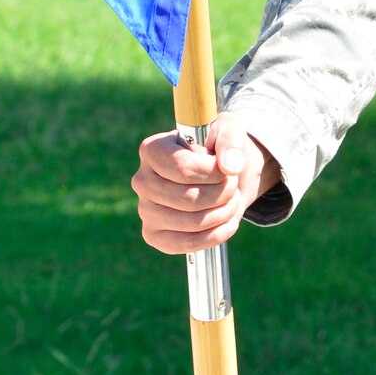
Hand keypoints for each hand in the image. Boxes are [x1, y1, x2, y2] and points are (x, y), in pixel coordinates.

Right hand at [132, 114, 280, 254]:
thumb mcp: (228, 130)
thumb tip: (230, 167)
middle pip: (189, 198)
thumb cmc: (219, 148)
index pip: (182, 168)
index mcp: (152, 150)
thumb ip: (230, 141)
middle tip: (234, 185)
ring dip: (224, 212)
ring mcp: (145, 210)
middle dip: (222, 193)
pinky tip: (229, 222)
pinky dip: (216, 235)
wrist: (219, 174)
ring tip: (233, 200)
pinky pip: (188, 244)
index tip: (226, 169)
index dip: (212, 172)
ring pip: (192, 222)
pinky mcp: (154, 235)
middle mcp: (142, 181)